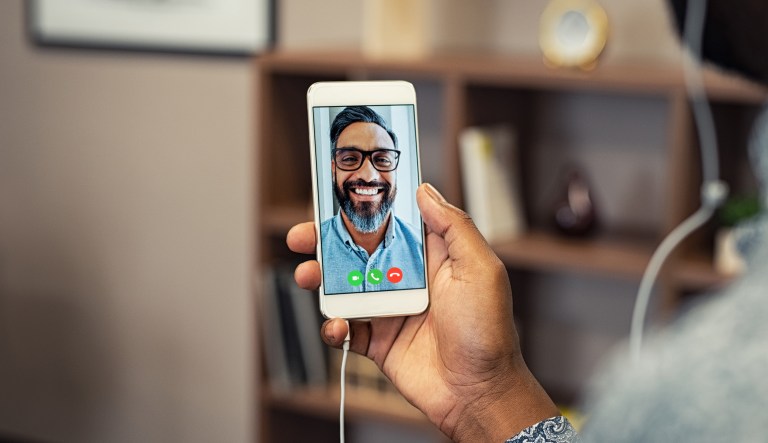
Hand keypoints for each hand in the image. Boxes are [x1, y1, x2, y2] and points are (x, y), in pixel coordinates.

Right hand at [287, 183, 557, 441]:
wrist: (477, 391)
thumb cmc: (487, 331)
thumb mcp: (480, 269)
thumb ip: (453, 227)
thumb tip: (426, 191)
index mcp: (430, 256)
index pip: (391, 222)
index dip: (364, 207)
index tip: (336, 193)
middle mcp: (406, 278)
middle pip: (358, 251)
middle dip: (327, 241)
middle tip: (303, 236)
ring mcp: (389, 309)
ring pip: (344, 286)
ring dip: (320, 279)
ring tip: (307, 276)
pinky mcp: (378, 340)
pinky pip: (346, 327)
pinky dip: (333, 325)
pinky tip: (337, 325)